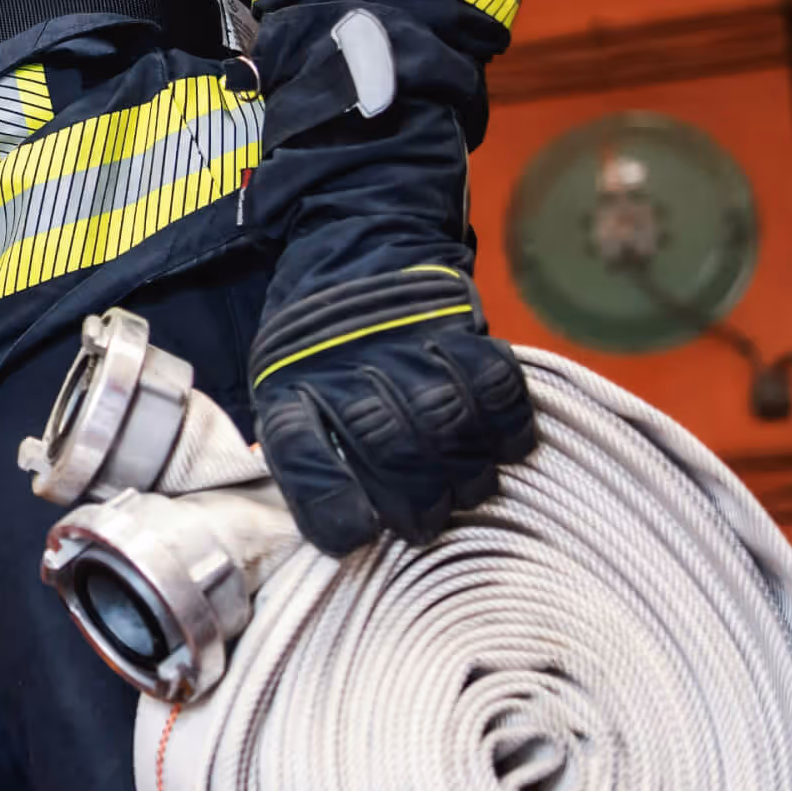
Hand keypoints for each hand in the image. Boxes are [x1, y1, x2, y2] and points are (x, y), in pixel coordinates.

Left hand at [251, 265, 534, 554]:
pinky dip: (506, 425)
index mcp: (289, 389)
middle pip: (392, 455)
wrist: (353, 259)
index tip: (356, 531)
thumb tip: (348, 531)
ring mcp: (405, 349)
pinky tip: (496, 440)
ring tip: (459, 484)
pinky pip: (497, 390)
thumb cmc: (318, 354)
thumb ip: (308, 457)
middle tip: (422, 520)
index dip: (331, 503)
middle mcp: (347, 370)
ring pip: (450, 431)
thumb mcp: (285, 397)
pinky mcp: (459, 331)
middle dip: (416, 506)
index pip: (300, 453)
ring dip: (464, 475)